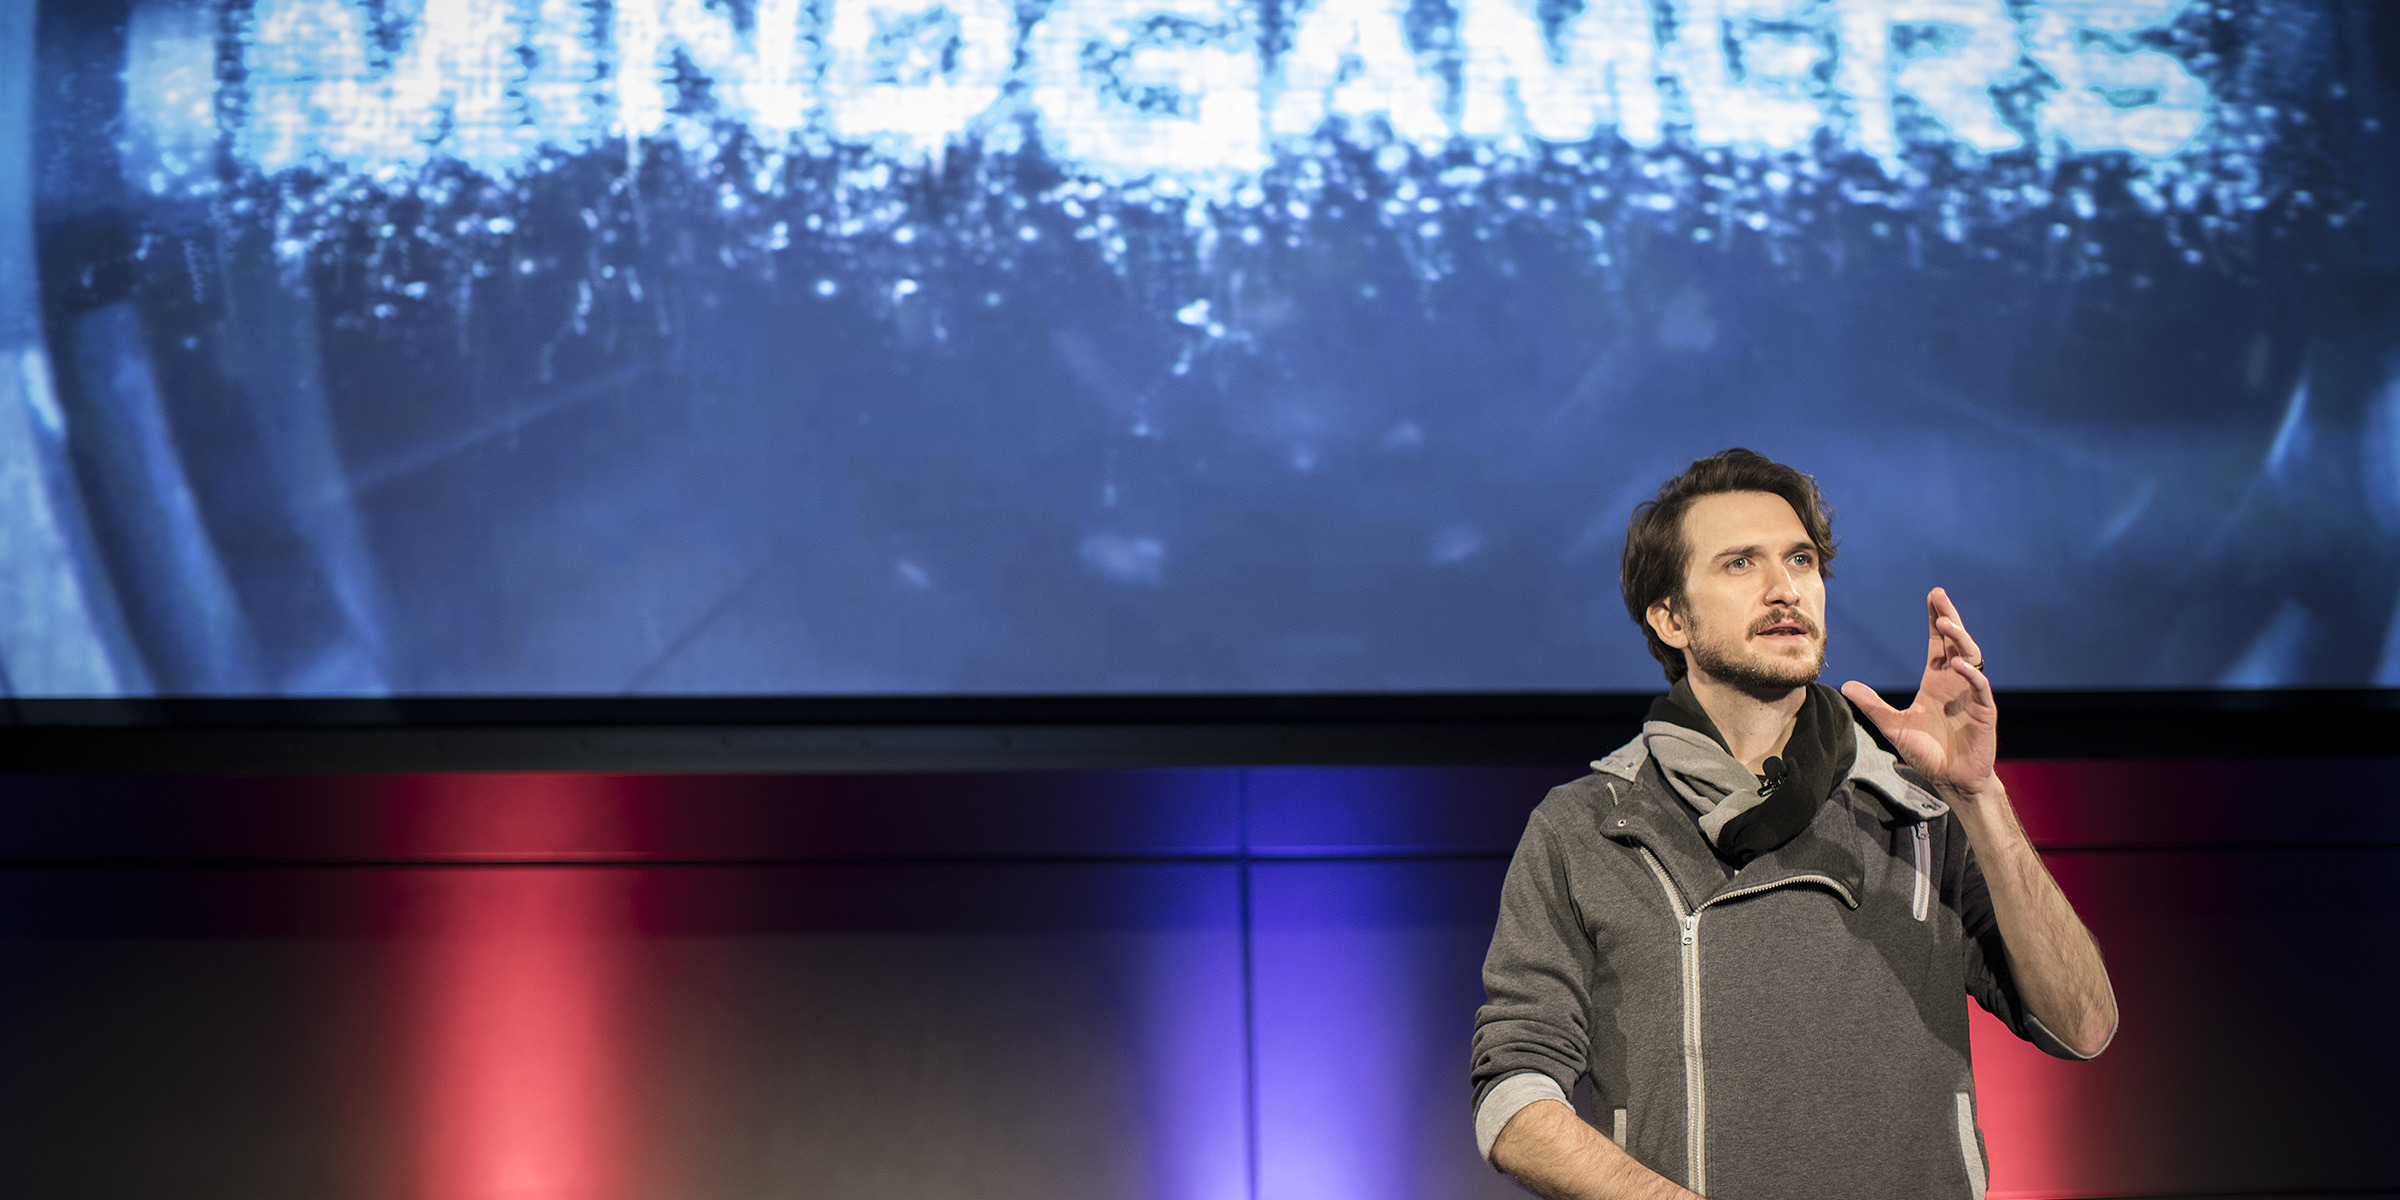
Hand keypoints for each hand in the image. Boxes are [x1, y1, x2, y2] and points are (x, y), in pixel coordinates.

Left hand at [1840, 587, 1996, 802]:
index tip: (1932, 596)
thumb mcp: (1893, 726)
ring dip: (1959, 639)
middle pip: (1956, 641)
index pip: (1937, 643)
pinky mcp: (1983, 711)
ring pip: (1971, 657)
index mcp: (1937, 681)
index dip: (1935, 619)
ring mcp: (1970, 695)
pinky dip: (1970, 673)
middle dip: (1949, 617)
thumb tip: (1847, 685)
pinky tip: (1957, 663)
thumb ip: (1872, 705)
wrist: (1951, 780)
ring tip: (1945, 623)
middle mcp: (1955, 682)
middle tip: (1939, 596)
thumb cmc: (1927, 753)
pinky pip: (1980, 686)